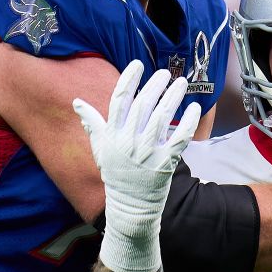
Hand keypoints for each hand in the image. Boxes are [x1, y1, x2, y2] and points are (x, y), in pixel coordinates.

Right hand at [73, 60, 200, 271]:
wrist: (130, 207)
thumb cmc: (115, 174)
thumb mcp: (100, 149)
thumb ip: (92, 124)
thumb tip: (77, 102)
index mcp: (112, 135)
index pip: (119, 99)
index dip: (129, 79)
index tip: (138, 64)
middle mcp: (129, 141)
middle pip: (143, 104)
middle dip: (155, 85)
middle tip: (165, 73)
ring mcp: (148, 152)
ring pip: (163, 117)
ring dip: (174, 96)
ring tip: (181, 82)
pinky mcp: (166, 162)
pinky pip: (180, 137)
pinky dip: (188, 121)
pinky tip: (194, 107)